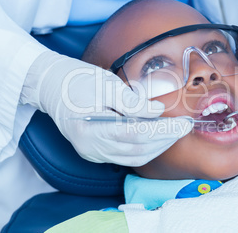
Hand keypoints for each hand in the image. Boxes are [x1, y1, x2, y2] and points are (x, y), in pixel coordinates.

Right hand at [20, 52, 192, 165]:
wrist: (52, 85)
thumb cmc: (77, 80)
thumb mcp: (106, 84)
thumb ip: (132, 102)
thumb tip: (157, 112)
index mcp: (90, 129)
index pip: (136, 135)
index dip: (163, 131)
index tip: (184, 123)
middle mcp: (91, 148)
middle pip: (138, 150)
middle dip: (166, 140)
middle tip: (185, 127)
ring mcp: (93, 152)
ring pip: (135, 157)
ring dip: (159, 146)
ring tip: (175, 132)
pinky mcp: (97, 151)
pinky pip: (127, 156)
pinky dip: (146, 148)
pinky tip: (159, 137)